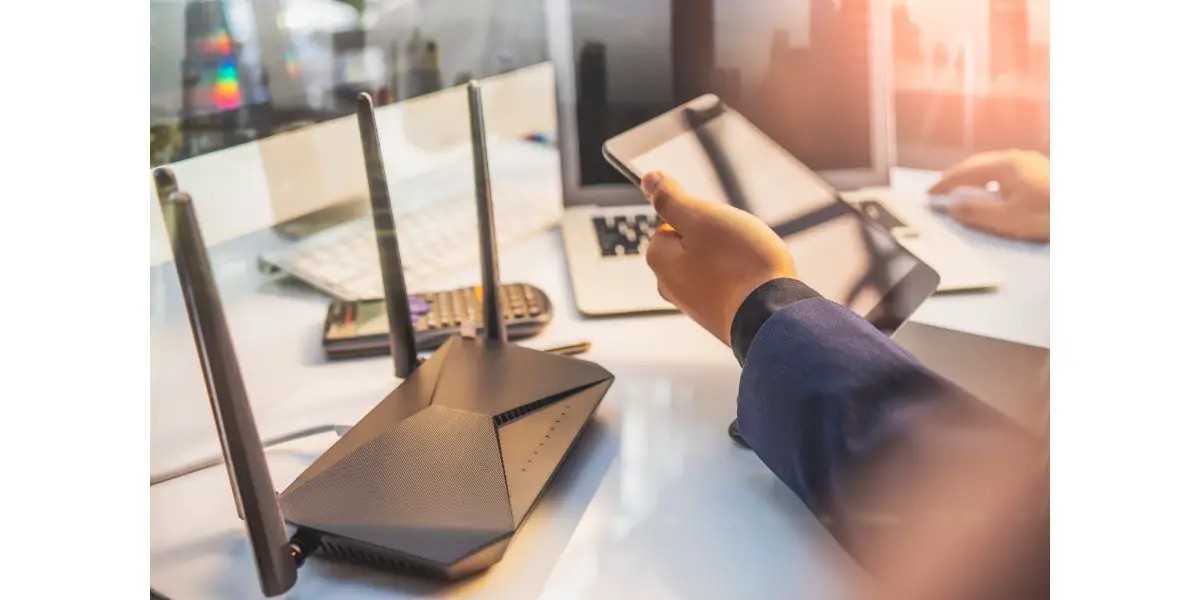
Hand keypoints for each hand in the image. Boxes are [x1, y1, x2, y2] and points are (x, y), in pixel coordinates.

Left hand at [641, 171, 797, 345]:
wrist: (772, 317)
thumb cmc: (739, 265)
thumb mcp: (702, 218)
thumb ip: (671, 199)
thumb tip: (648, 180)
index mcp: (659, 259)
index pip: (670, 222)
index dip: (698, 217)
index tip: (718, 225)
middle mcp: (668, 285)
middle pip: (690, 244)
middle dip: (715, 238)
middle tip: (737, 244)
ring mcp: (693, 305)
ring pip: (710, 264)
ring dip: (730, 258)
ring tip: (749, 263)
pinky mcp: (717, 317)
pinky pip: (726, 285)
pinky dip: (739, 279)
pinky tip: (755, 281)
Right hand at [928, 150, 1049, 241]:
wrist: (1086, 212)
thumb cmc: (1048, 215)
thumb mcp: (1007, 219)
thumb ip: (976, 212)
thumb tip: (954, 207)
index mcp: (1006, 165)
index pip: (966, 171)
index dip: (946, 183)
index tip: (931, 193)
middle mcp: (1018, 158)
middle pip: (979, 163)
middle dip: (958, 176)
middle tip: (942, 189)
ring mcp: (1032, 162)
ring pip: (994, 165)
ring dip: (975, 177)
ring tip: (963, 190)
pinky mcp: (1042, 171)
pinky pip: (1007, 170)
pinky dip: (991, 179)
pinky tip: (993, 191)